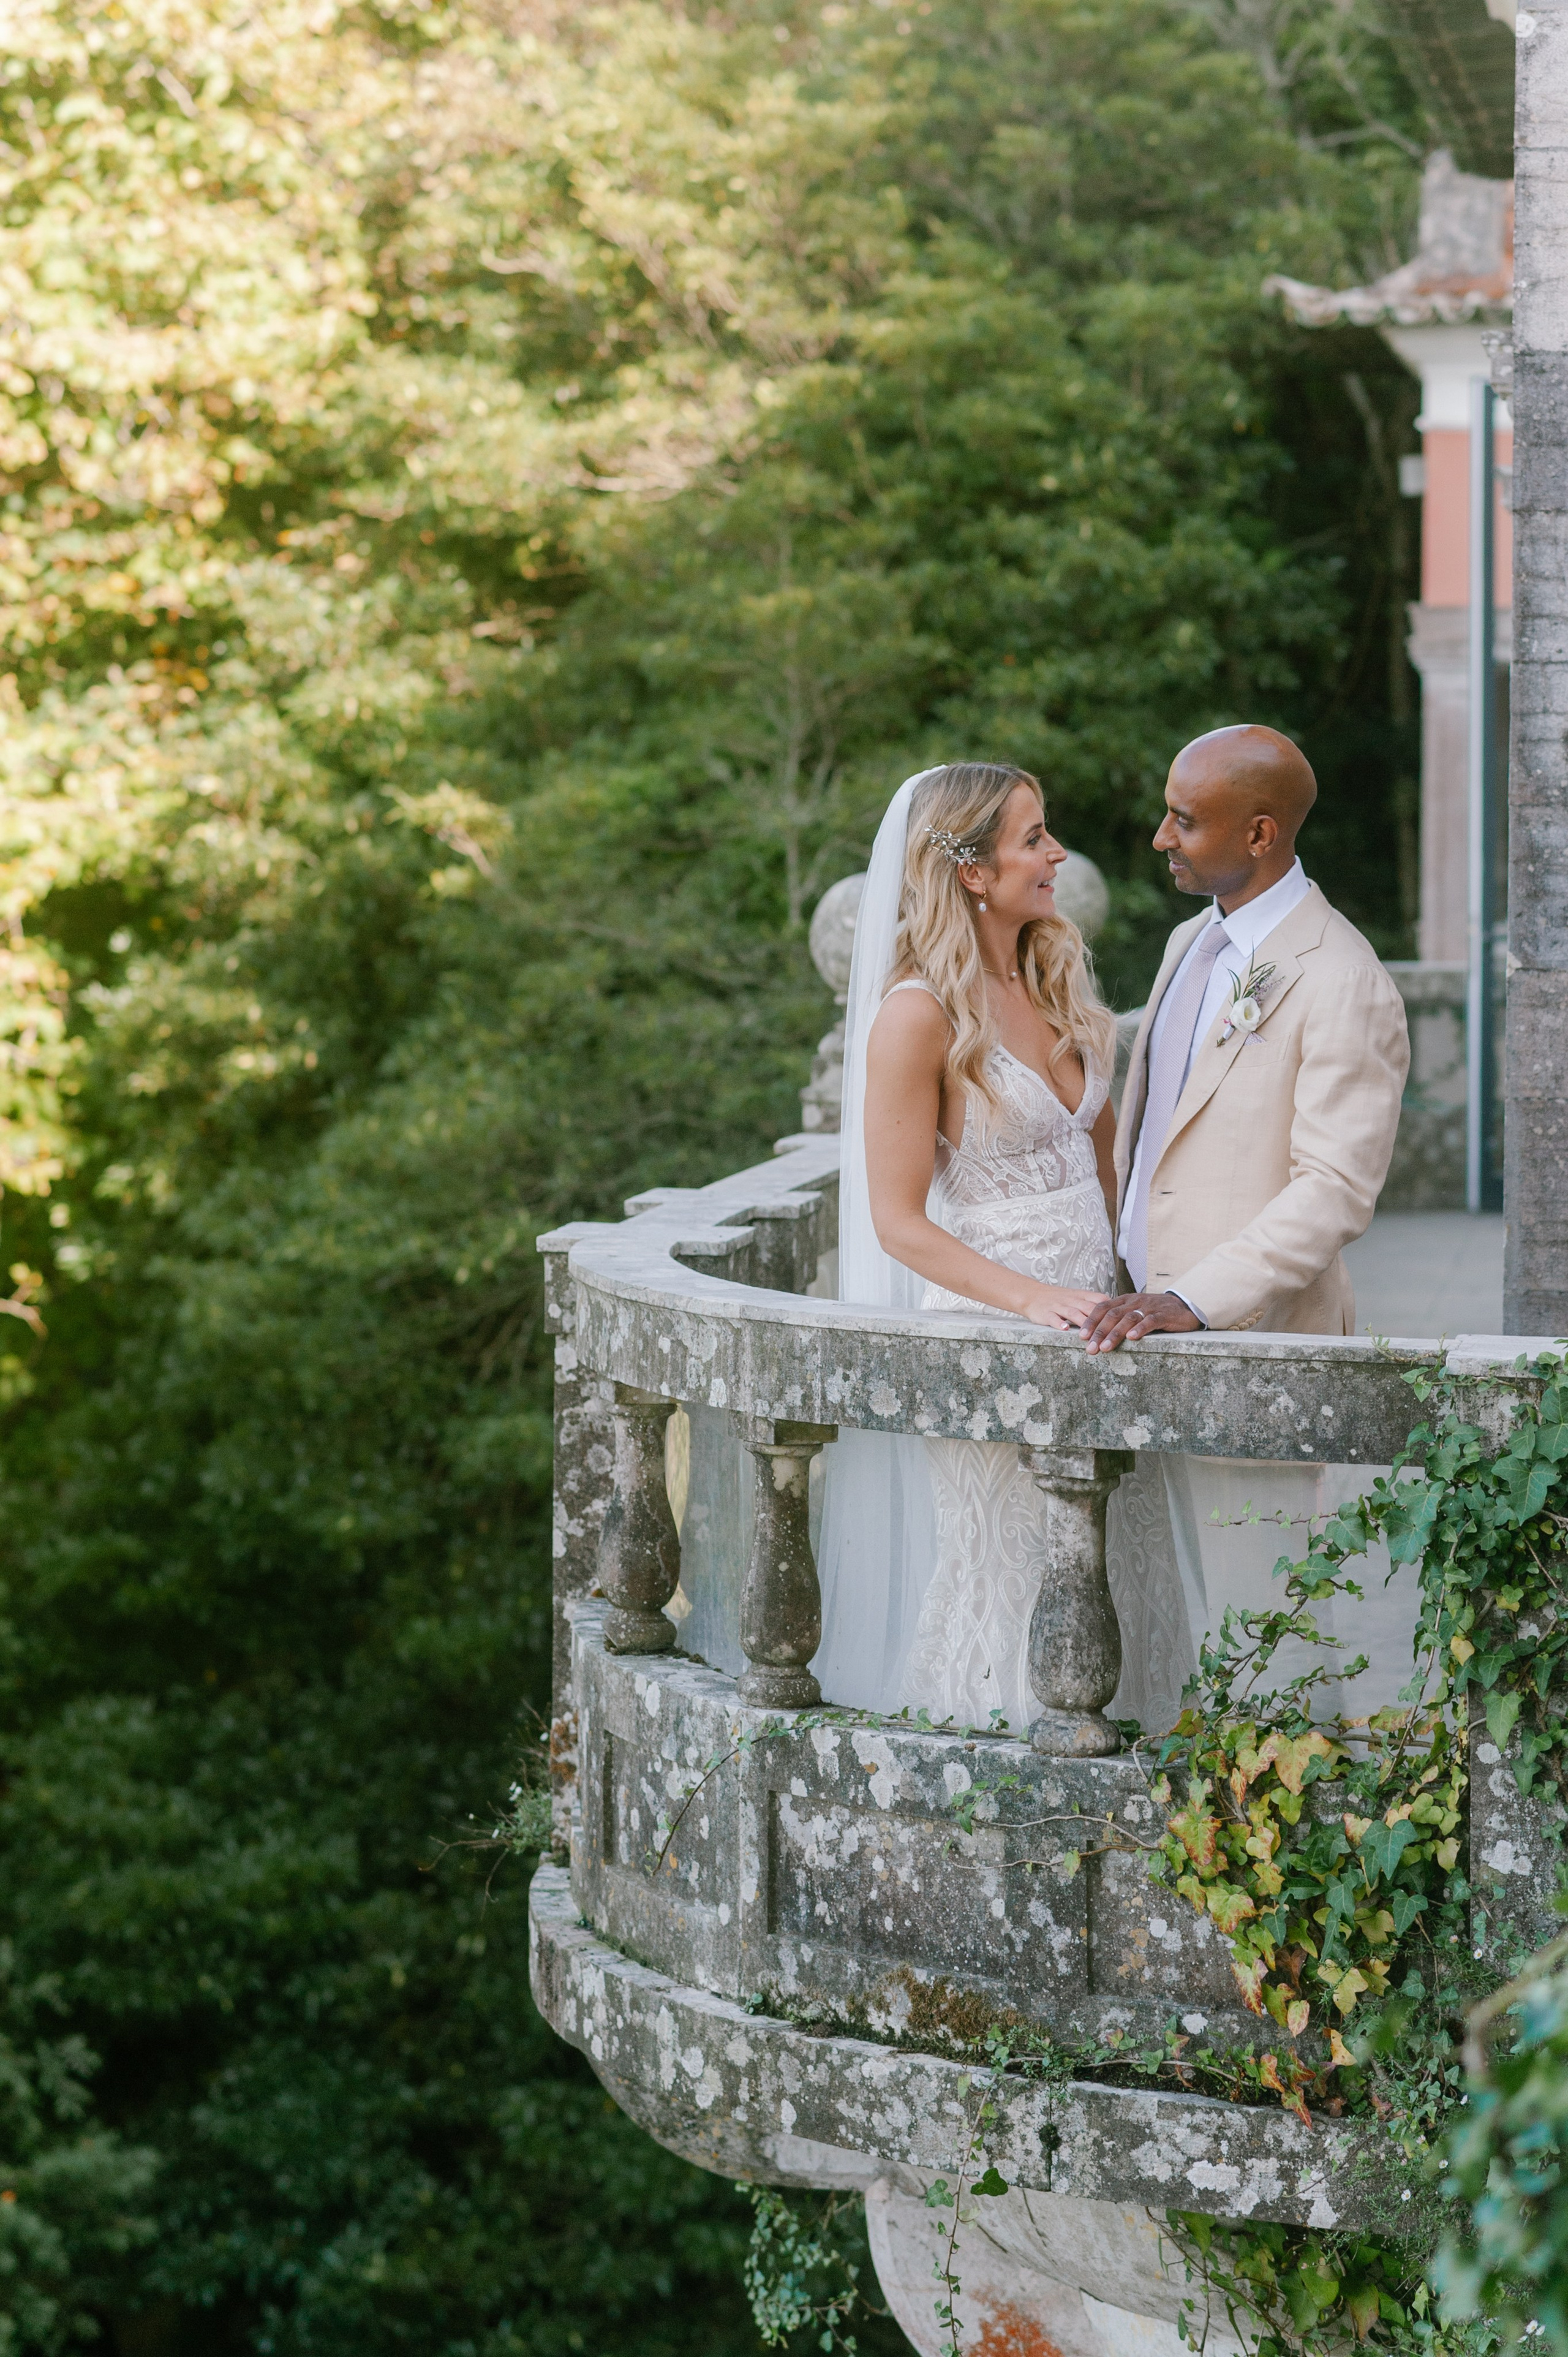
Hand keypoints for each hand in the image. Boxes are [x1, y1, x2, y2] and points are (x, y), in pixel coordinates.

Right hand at [1022, 1285, 1110, 1331]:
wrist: (1033, 1294)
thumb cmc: (1060, 1299)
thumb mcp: (1078, 1298)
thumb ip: (1095, 1305)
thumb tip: (1116, 1316)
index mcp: (1082, 1296)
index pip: (1101, 1301)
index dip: (1111, 1311)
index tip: (1121, 1323)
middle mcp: (1072, 1300)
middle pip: (1089, 1309)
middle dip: (1100, 1323)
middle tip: (1110, 1337)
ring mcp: (1059, 1306)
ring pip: (1073, 1313)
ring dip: (1082, 1324)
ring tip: (1090, 1337)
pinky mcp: (1046, 1312)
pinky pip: (1053, 1317)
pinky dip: (1059, 1323)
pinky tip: (1065, 1329)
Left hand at [1080, 1290, 1201, 1352]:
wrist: (1183, 1306)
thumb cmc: (1155, 1312)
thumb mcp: (1134, 1312)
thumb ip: (1118, 1319)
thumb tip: (1097, 1333)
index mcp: (1125, 1300)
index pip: (1103, 1308)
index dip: (1091, 1321)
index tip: (1082, 1336)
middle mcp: (1134, 1302)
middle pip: (1112, 1315)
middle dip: (1099, 1332)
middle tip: (1090, 1348)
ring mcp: (1149, 1307)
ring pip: (1128, 1319)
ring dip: (1115, 1334)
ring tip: (1105, 1347)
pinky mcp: (1164, 1315)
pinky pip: (1150, 1321)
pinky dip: (1140, 1329)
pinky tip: (1132, 1338)